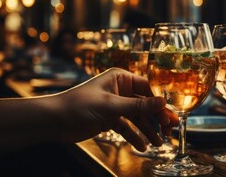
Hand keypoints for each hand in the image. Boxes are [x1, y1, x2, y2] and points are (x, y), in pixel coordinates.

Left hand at [56, 68, 177, 150]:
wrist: (54, 120)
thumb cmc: (79, 105)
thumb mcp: (111, 106)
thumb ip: (138, 106)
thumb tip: (163, 103)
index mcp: (120, 78)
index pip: (148, 88)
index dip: (160, 102)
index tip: (170, 116)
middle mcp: (120, 90)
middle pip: (145, 104)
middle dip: (157, 118)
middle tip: (169, 130)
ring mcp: (115, 105)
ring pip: (137, 118)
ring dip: (147, 130)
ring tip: (159, 142)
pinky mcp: (109, 119)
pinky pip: (127, 127)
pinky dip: (134, 136)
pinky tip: (142, 146)